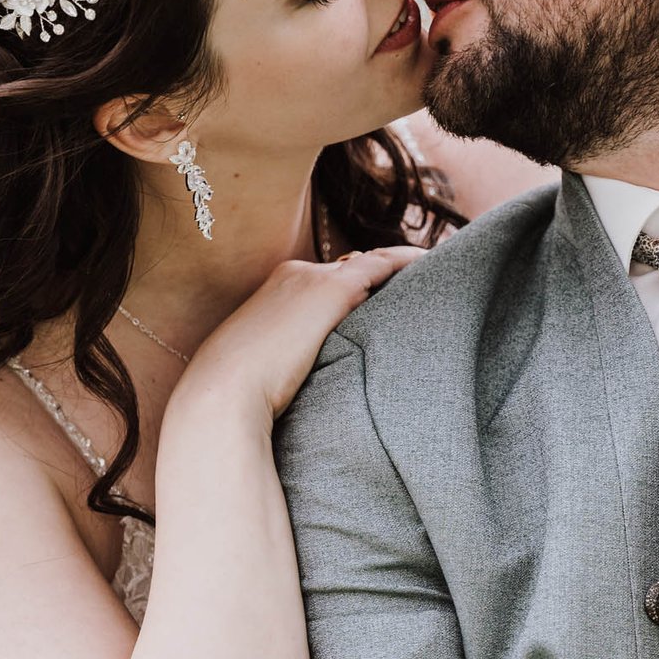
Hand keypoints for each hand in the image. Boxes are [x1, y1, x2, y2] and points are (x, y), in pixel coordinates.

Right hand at [181, 246, 422, 422]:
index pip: (324, 279)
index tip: (380, 297)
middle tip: (420, 280)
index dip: (356, 286)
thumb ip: (280, 359)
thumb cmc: (231, 396)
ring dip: (400, 268)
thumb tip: (296, 380)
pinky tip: (433, 264)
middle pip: (349, 267)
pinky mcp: (332, 290)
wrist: (222, 393)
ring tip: (436, 270)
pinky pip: (382, 265)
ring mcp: (312, 278)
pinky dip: (407, 262)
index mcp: (273, 290)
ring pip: (368, 264)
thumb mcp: (255, 369)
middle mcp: (294, 274)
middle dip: (382, 275)